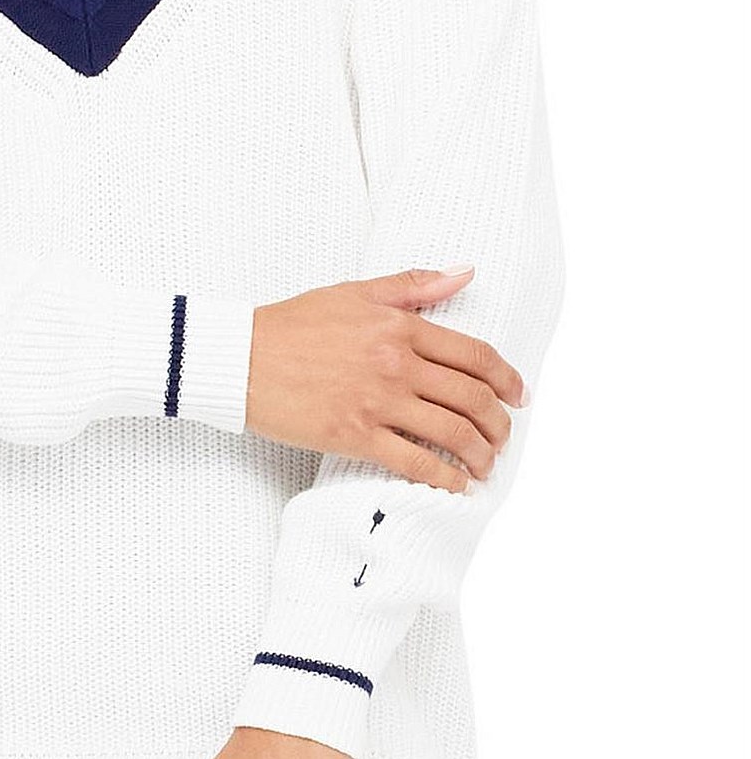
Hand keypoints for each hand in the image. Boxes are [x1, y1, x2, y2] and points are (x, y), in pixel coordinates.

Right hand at [245, 265, 527, 492]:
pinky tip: (455, 486)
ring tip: (484, 466)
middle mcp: (397, 364)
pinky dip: (445, 479)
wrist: (239, 358)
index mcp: (400, 326)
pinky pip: (416, 463)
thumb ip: (414, 285)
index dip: (507, 379)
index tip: (519, 396)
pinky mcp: (356, 435)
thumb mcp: (354, 293)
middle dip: (499, 424)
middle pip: (472, 398)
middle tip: (503, 438)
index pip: (474, 355)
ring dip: (480, 455)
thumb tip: (466, 272)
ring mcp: (378, 402)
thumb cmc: (291, 324)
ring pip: (452, 433)